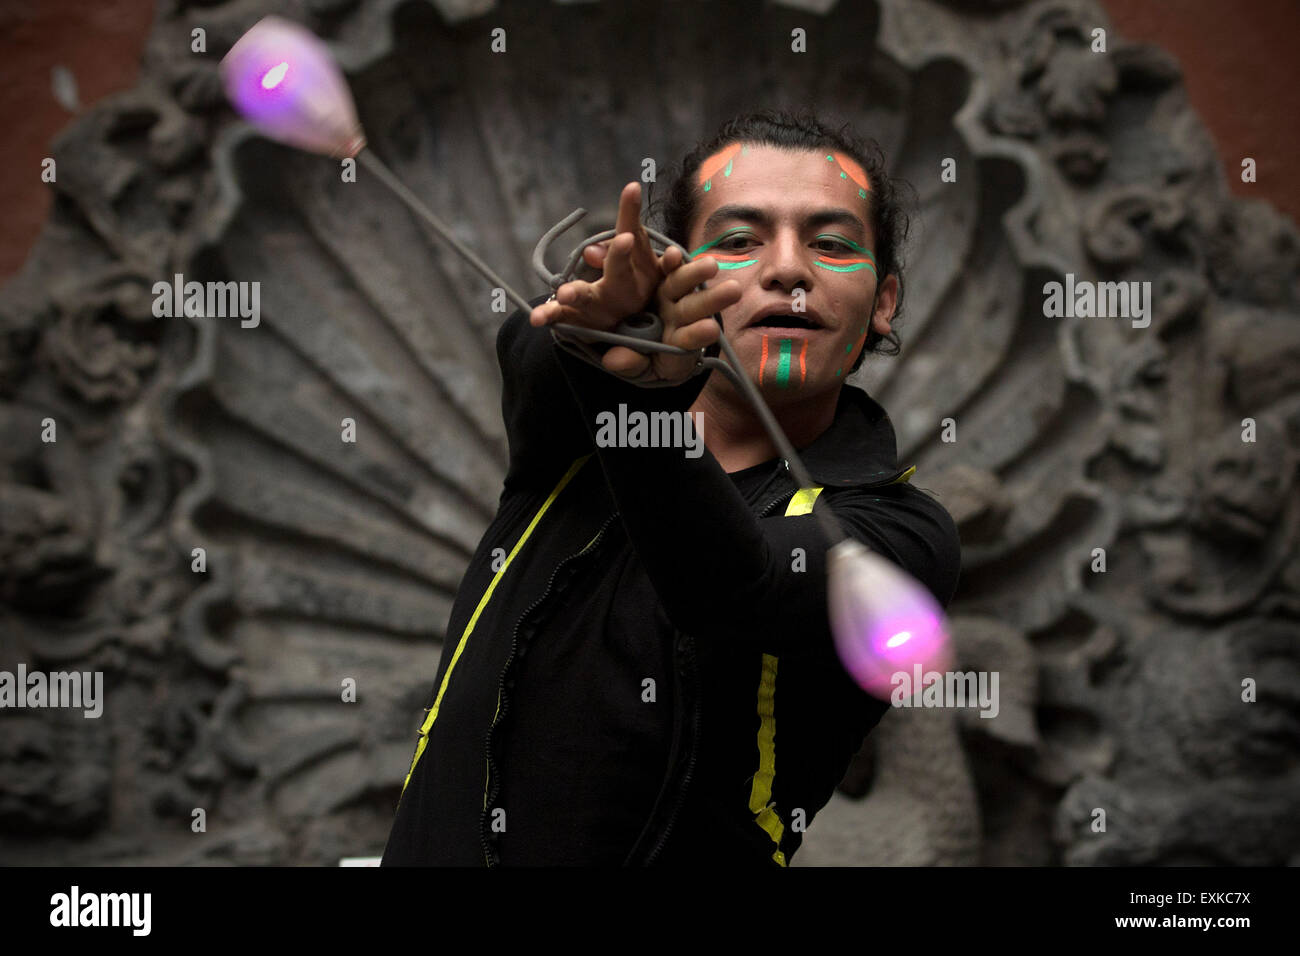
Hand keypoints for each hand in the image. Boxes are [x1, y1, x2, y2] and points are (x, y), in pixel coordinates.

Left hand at [529, 181, 661, 332]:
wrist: (630, 326)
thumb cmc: (633, 276)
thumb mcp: (635, 257)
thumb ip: (616, 246)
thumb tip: (589, 252)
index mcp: (642, 273)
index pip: (636, 240)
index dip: (632, 218)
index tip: (630, 199)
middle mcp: (625, 293)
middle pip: (620, 271)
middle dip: (618, 255)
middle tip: (622, 239)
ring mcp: (602, 310)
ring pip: (588, 300)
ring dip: (577, 294)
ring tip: (564, 294)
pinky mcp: (581, 322)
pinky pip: (564, 319)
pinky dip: (552, 316)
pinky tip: (536, 317)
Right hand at [599, 245, 740, 384]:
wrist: (636, 342)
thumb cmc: (642, 360)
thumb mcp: (635, 368)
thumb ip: (629, 364)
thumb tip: (615, 359)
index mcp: (674, 345)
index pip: (687, 341)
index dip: (696, 334)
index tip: (710, 328)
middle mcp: (676, 319)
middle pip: (694, 309)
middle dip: (712, 300)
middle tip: (734, 290)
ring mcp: (670, 298)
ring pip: (683, 285)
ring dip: (695, 274)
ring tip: (711, 264)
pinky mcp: (660, 280)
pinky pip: (667, 270)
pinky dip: (672, 262)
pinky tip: (674, 255)